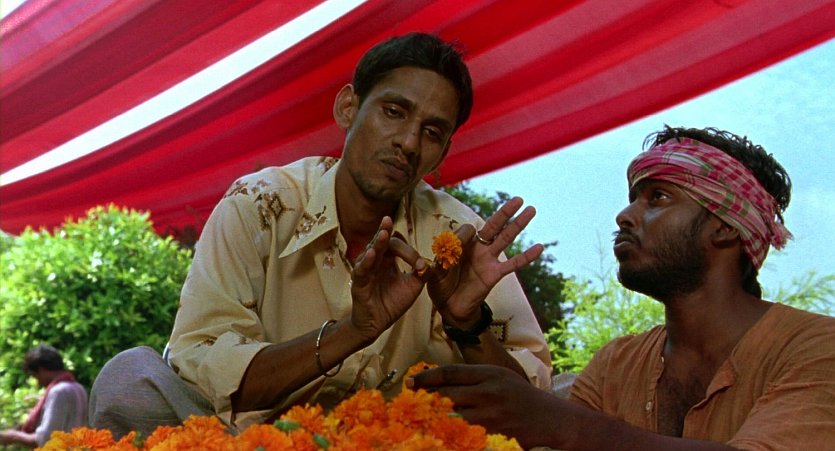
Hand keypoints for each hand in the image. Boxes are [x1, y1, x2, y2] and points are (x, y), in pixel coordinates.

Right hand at [349, 216, 426, 341]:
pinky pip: (362, 270)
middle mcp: (376, 261)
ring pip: (370, 252)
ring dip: (377, 243)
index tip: (419, 264)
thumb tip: (430, 262)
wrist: (378, 324)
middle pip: (380, 242)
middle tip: (387, 219)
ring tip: (383, 233)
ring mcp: (366, 270)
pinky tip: (372, 254)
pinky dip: (366, 262)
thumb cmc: (392, 302)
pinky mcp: (359, 283)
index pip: (396, 246)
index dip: (408, 251)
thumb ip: (422, 273)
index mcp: (388, 259)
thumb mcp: (413, 286)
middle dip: (384, 231)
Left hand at [408, 364, 557, 448]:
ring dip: (438, 419)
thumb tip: (437, 380)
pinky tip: (446, 433)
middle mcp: (490, 391)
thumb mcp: (500, 378)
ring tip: (425, 420)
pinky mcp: (494, 434)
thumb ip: (473, 378)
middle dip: (427, 401)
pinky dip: (454, 433)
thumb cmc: (520, 397)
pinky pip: (466, 434)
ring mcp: (492, 415)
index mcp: (490, 373)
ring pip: (453, 417)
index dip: (426, 378)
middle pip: (447, 395)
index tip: (409, 384)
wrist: (551, 419)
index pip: (450, 372)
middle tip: (412, 405)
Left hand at [428, 197, 543, 327]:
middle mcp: (477, 248)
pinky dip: (526, 256)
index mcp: (462, 243)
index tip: (454, 248)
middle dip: (505, 212)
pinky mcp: (495, 274)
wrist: (450, 308)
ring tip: (531, 210)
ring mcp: (488, 260)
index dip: (464, 235)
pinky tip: (539, 247)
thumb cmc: (440, 286)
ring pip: (505, 238)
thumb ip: (438, 259)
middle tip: (519, 199)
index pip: (469, 229)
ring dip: (518, 225)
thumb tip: (443, 249)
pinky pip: (513, 264)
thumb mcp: (434, 271)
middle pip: (493, 226)